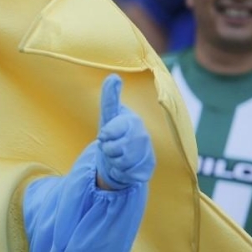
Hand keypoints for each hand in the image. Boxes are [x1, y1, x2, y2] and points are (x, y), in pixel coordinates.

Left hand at [95, 74, 154, 189]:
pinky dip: (120, 172)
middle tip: (109, 146)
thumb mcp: (109, 115)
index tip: (104, 134)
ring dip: (113, 161)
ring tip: (116, 155)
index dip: (106, 134)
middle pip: (114, 148)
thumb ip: (110, 97)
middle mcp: (142, 136)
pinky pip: (127, 174)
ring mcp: (147, 152)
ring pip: (121, 162)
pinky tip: (123, 167)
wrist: (125, 156)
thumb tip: (113, 76)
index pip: (112, 129)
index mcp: (132, 121)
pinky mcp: (147, 169)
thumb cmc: (115, 132)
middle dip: (107, 149)